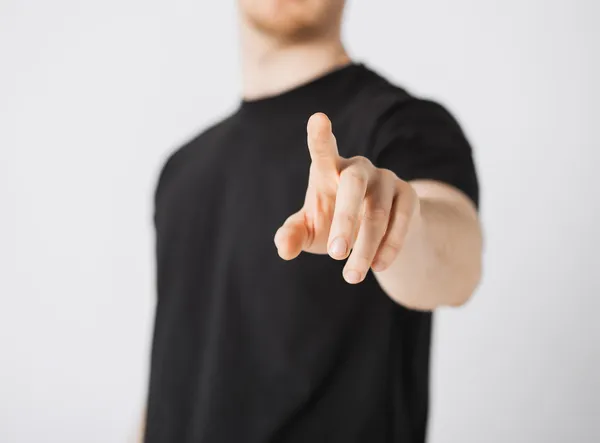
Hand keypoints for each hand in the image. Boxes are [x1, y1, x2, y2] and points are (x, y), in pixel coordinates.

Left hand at [274, 113, 419, 283]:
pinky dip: (389, 247)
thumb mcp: (310, 232)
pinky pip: (402, 221)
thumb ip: (293, 235)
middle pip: (353, 184)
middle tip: (335, 255)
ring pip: (377, 212)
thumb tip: (283, 247)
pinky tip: (379, 266)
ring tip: (352, 276)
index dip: (320, 136)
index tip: (318, 119)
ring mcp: (386, 179)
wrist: (379, 234)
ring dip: (365, 247)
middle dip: (344, 220)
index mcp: (328, 169)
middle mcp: (358, 168)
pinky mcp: (409, 196)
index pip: (323, 150)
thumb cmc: (335, 225)